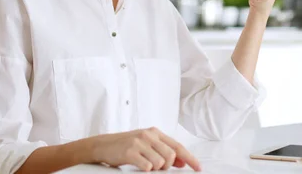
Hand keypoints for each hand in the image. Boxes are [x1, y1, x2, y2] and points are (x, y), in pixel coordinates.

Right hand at [84, 127, 200, 171]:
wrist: (104, 145)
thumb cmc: (127, 146)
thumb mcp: (147, 145)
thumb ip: (164, 151)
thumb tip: (182, 162)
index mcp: (155, 132)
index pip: (178, 146)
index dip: (190, 158)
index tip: (198, 168)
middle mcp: (149, 135)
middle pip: (171, 156)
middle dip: (167, 167)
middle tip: (157, 167)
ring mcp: (140, 142)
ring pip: (160, 162)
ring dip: (155, 169)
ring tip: (145, 165)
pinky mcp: (130, 151)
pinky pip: (147, 166)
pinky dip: (146, 170)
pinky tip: (139, 165)